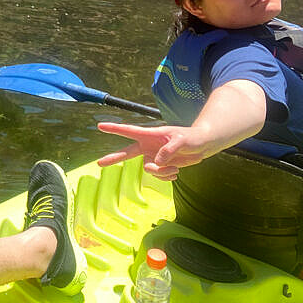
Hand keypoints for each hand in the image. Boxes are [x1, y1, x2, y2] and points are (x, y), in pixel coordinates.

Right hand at [95, 122, 215, 180]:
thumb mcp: (182, 140)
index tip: (100, 126)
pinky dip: (167, 176)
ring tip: (175, 167)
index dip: (114, 129)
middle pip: (127, 152)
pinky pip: (158, 176)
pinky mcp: (161, 166)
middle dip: (114, 158)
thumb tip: (158, 161)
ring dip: (161, 172)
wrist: (202, 145)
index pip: (129, 131)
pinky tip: (175, 172)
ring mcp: (154, 156)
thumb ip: (169, 149)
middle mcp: (148, 146)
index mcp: (150, 135)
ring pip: (149, 170)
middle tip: (99, 163)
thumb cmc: (192, 137)